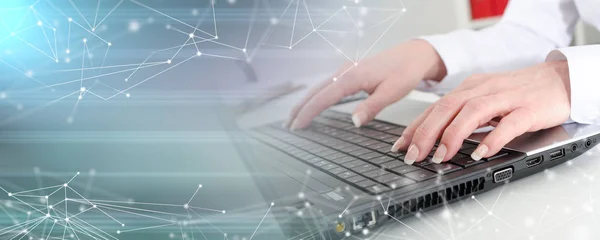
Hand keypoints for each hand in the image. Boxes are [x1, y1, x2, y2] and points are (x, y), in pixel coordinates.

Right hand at [286, 40, 446, 128]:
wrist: (414, 54)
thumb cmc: (405, 71)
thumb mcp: (392, 92)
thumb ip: (371, 107)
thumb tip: (354, 122)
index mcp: (352, 77)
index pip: (323, 98)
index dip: (307, 113)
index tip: (297, 126)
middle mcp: (345, 72)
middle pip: (314, 92)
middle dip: (299, 108)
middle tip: (288, 126)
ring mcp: (346, 71)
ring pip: (319, 88)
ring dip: (305, 102)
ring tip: (295, 118)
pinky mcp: (350, 72)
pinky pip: (327, 86)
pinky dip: (316, 96)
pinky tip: (314, 104)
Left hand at [392, 61, 570, 164]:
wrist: (560, 80)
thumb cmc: (519, 94)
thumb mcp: (484, 101)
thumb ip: (461, 116)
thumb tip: (434, 139)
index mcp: (470, 88)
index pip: (436, 107)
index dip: (416, 127)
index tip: (400, 146)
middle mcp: (483, 89)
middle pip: (447, 107)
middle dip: (426, 132)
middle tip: (413, 155)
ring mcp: (506, 98)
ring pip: (472, 112)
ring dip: (453, 135)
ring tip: (441, 156)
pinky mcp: (529, 109)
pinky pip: (509, 124)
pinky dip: (493, 138)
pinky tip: (481, 153)